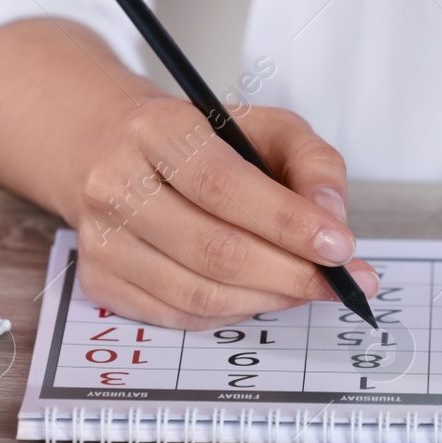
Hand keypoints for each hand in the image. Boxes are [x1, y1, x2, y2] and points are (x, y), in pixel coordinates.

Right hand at [68, 97, 375, 328]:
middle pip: (214, 249)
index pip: (224, 186)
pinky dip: (235, 312)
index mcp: (156, 131)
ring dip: (268, 298)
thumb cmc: (205, 141)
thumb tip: (333, 218)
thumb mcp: (268, 126)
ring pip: (199, 293)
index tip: (340, 246)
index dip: (287, 222)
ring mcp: (101, 238)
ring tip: (307, 287)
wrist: (115, 149)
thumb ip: (313, 163)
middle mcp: (116, 184)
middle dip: (291, 273)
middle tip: (339, 281)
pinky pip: (180, 315)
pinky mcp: (100, 279)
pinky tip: (262, 293)